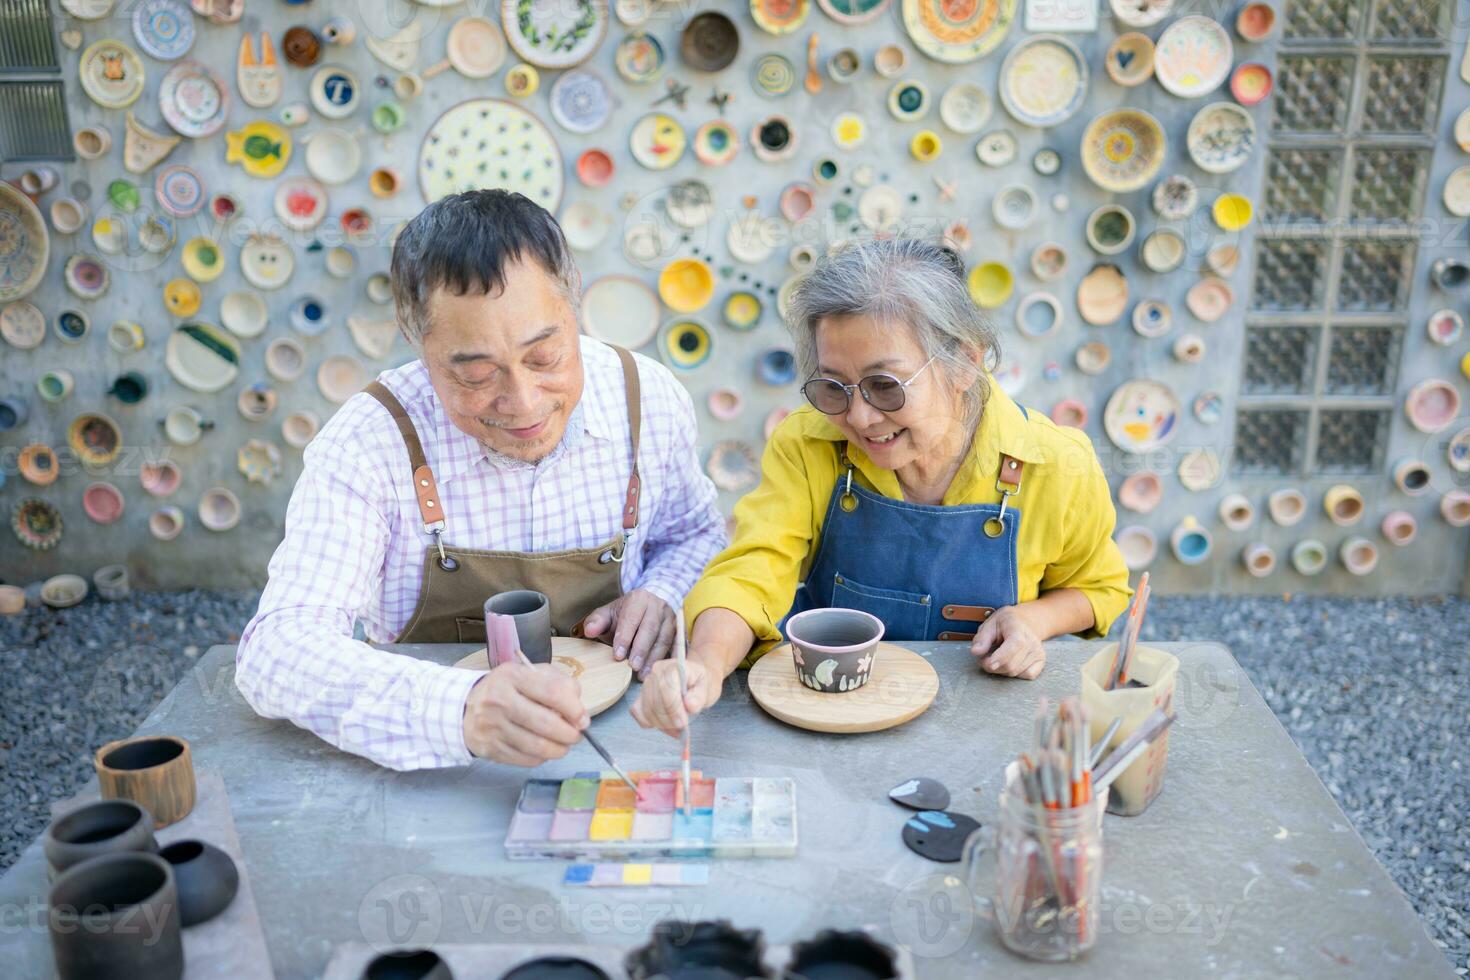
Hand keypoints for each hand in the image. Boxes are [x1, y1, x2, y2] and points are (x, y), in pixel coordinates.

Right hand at [461, 663, 588, 765]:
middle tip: (576, 735)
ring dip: (559, 749)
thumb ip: (559, 683)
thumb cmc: (508, 690)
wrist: (466, 709)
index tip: (583, 718)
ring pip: (537, 746)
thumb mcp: (530, 674)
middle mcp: (499, 700)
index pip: (553, 692)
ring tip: (564, 745)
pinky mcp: (490, 748)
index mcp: (512, 676)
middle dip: (570, 733)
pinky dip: (542, 758)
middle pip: (546, 723)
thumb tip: (580, 712)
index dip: (574, 709)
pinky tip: (544, 750)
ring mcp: (493, 726)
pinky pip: (525, 759)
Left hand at [582, 589, 675, 677]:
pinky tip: (660, 671)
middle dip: (641, 649)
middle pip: (650, 628)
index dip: (625, 637)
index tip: (618, 656)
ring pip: (664, 638)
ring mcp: (670, 617)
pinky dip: (669, 659)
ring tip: (643, 674)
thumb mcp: (607, 614)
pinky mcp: (678, 629)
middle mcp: (657, 605)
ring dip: (654, 658)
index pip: (632, 618)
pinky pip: (676, 645)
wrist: (646, 606)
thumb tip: (589, 631)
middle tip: (632, 667)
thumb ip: (596, 622)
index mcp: (639, 598)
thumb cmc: (623, 614)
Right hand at [629, 658, 718, 737]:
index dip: (674, 709)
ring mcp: (646, 684)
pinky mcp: (641, 696)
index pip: (666, 688)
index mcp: (672, 667)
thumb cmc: (699, 682)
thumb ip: (699, 696)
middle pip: (655, 701)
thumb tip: (689, 705)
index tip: (683, 723)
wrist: (693, 680)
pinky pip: (639, 713)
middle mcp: (655, 673)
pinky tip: (665, 726)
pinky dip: (651, 723)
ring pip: (647, 710)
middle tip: (682, 730)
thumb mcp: (706, 687)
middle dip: (669, 720)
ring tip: (677, 730)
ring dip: (662, 724)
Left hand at [972, 606, 1045, 679]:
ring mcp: (1038, 651)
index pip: (1014, 645)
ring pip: (1016, 672)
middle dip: (993, 666)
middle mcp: (1031, 641)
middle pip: (1012, 664)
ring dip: (1001, 670)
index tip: (988, 664)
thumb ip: (982, 639)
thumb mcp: (989, 625)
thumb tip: (975, 652)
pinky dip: (1015, 674)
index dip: (1000, 657)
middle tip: (984, 659)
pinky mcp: (1041, 661)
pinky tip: (1009, 663)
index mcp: (1018, 628)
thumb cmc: (1004, 624)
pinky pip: (1028, 675)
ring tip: (996, 659)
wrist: (1023, 622)